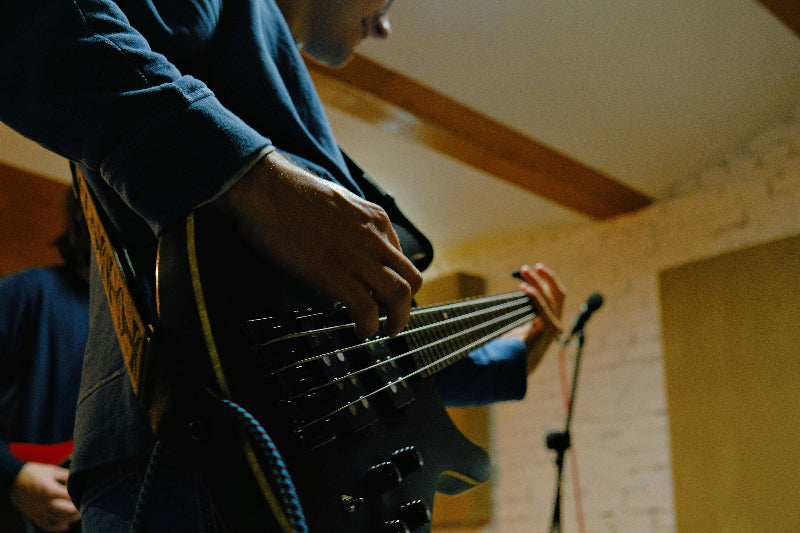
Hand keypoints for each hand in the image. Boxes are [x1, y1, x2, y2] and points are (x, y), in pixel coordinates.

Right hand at [10, 462, 80, 531]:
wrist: (12, 479)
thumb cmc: (33, 472)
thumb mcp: (52, 470)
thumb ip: (67, 475)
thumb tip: (79, 478)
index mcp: (50, 490)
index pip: (71, 497)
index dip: (81, 497)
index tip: (89, 495)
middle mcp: (45, 503)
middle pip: (67, 511)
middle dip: (78, 509)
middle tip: (87, 506)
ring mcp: (39, 510)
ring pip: (58, 519)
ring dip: (71, 518)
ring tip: (80, 514)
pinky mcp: (33, 514)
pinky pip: (46, 524)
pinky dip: (56, 527)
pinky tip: (65, 526)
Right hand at [213, 150, 422, 337]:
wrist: (265, 187)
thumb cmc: (289, 193)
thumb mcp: (337, 203)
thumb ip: (351, 225)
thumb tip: (346, 247)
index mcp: (376, 219)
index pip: (402, 258)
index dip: (395, 282)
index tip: (383, 296)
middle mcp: (375, 237)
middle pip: (411, 279)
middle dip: (406, 305)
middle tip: (393, 320)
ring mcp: (357, 256)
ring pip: (399, 295)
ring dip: (397, 320)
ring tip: (384, 331)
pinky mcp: (335, 273)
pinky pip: (367, 308)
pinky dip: (369, 326)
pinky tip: (360, 331)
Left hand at [502, 263, 565, 373]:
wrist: (511, 367)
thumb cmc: (511, 347)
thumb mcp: (516, 322)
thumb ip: (520, 308)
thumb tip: (512, 290)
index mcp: (549, 320)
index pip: (556, 295)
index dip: (548, 280)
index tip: (534, 268)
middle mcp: (555, 322)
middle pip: (558, 293)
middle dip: (546, 277)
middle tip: (527, 267)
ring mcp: (553, 327)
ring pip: (551, 297)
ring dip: (536, 281)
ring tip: (524, 270)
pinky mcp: (547, 331)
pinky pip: (543, 308)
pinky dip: (534, 296)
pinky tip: (524, 288)